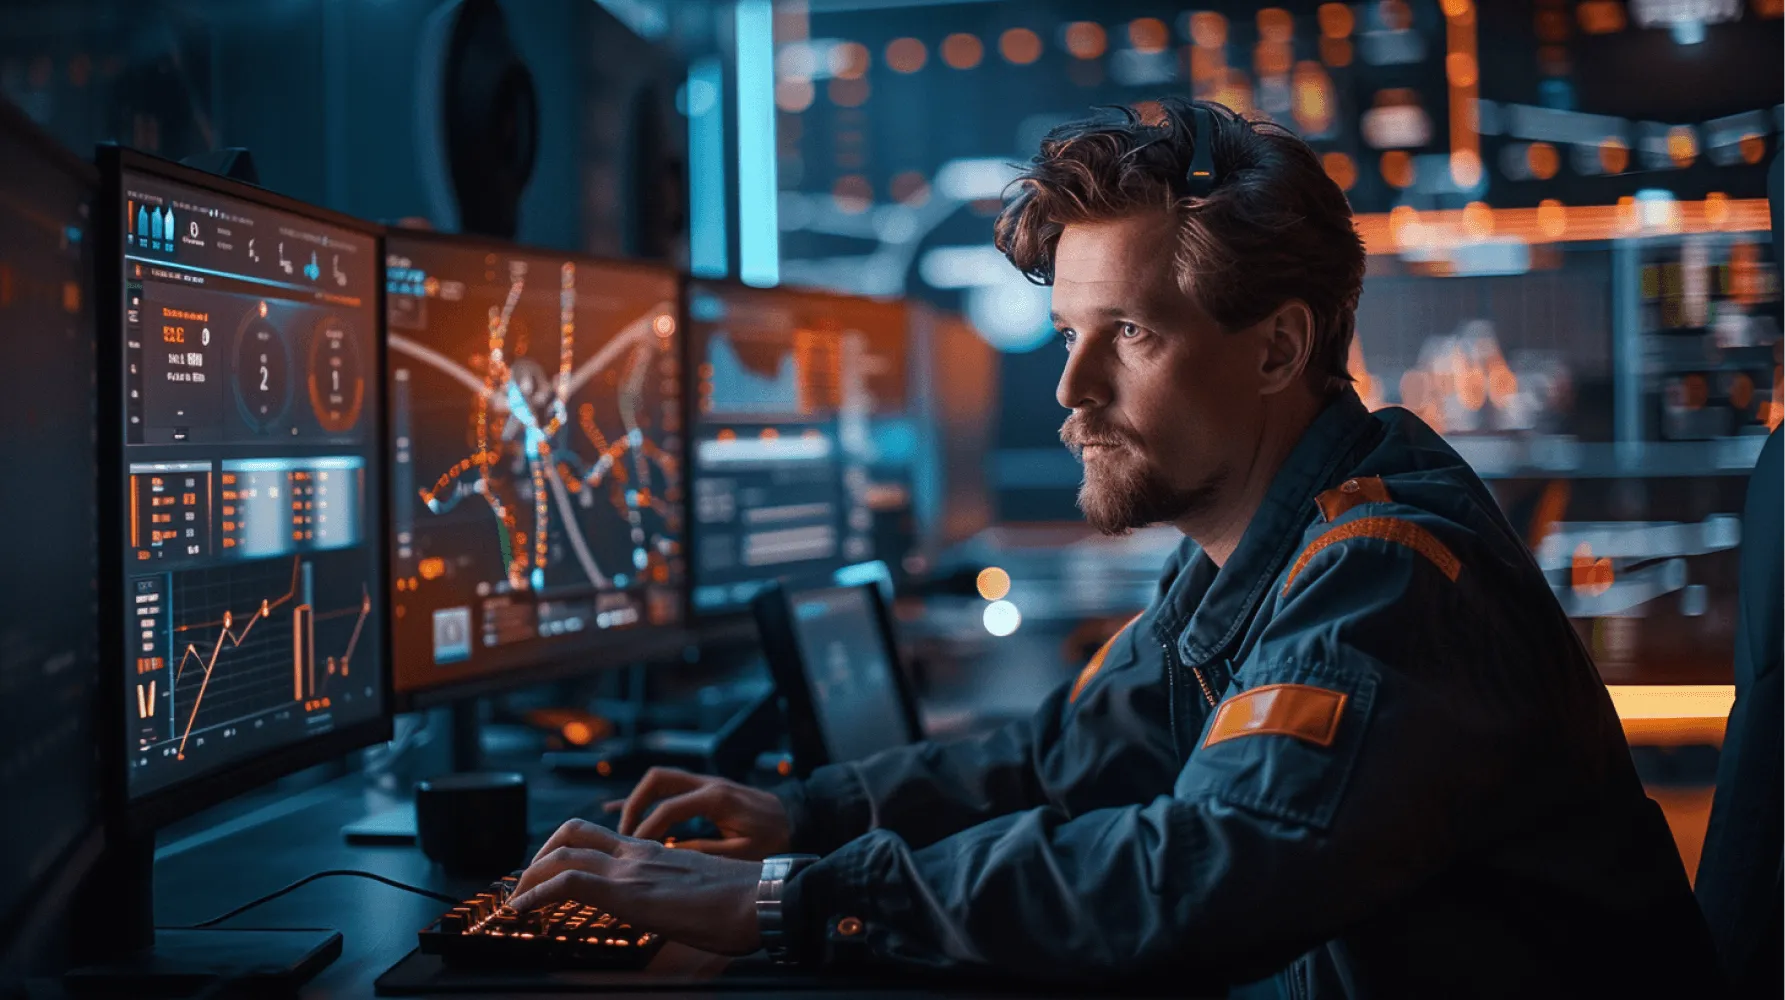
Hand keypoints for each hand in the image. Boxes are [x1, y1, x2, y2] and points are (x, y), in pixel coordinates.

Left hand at [511, 819, 763, 955]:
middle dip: (542, 854)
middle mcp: (638, 853)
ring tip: (518, 898)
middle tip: (530, 881)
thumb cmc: (742, 904)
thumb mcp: (698, 894)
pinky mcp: (628, 891)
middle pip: (574, 833)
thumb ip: (675, 898)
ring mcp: (632, 869)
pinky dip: (536, 893)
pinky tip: (522, 910)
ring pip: (563, 852)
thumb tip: (668, 923)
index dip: (569, 851)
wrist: (761, 900)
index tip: (553, 875)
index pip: (602, 838)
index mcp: (656, 853)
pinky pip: (567, 882)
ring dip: (531, 873)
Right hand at [606, 767, 791, 859]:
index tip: (636, 851)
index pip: (669, 808)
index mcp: (716, 798)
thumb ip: (704, 851)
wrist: (798, 820)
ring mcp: (706, 782)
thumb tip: (667, 852)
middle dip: (634, 804)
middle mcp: (708, 783)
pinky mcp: (706, 789)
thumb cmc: (773, 840)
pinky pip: (671, 787)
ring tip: (625, 830)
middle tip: (623, 835)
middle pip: (657, 779)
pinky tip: (624, 810)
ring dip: (639, 800)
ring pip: (661, 779)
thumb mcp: (742, 852)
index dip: (647, 829)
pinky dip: (649, 798)